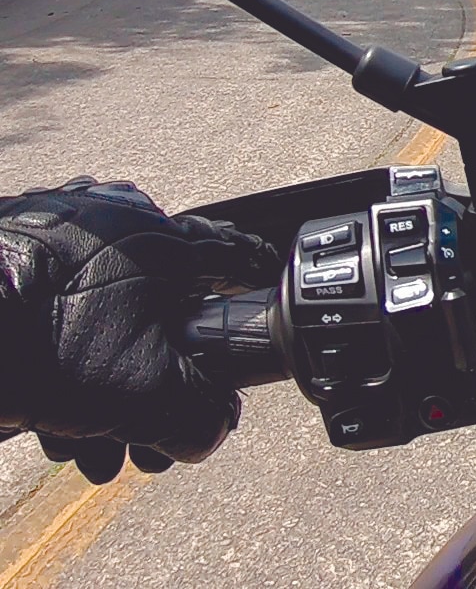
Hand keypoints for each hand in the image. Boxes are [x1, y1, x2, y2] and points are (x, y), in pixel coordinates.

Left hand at [0, 179, 279, 482]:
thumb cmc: (43, 342)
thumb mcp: (148, 395)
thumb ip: (202, 415)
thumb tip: (211, 428)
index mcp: (158, 237)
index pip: (227, 255)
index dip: (249, 283)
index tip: (258, 292)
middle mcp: (107, 222)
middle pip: (155, 306)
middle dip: (158, 378)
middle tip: (153, 426)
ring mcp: (50, 236)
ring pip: (100, 320)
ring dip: (104, 387)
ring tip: (93, 445)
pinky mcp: (7, 260)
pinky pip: (51, 317)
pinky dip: (58, 366)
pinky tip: (50, 421)